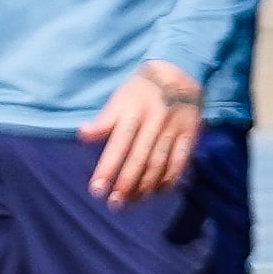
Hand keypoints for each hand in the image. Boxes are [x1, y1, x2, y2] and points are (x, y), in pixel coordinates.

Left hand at [80, 63, 203, 204]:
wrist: (180, 69)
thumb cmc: (140, 89)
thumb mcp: (119, 98)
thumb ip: (103, 120)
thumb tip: (83, 135)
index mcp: (132, 112)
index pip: (118, 145)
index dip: (107, 168)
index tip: (97, 190)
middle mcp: (154, 121)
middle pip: (139, 158)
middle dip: (126, 184)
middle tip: (114, 204)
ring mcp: (174, 128)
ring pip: (160, 162)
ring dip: (146, 185)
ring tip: (132, 202)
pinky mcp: (190, 133)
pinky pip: (181, 160)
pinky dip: (170, 177)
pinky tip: (159, 191)